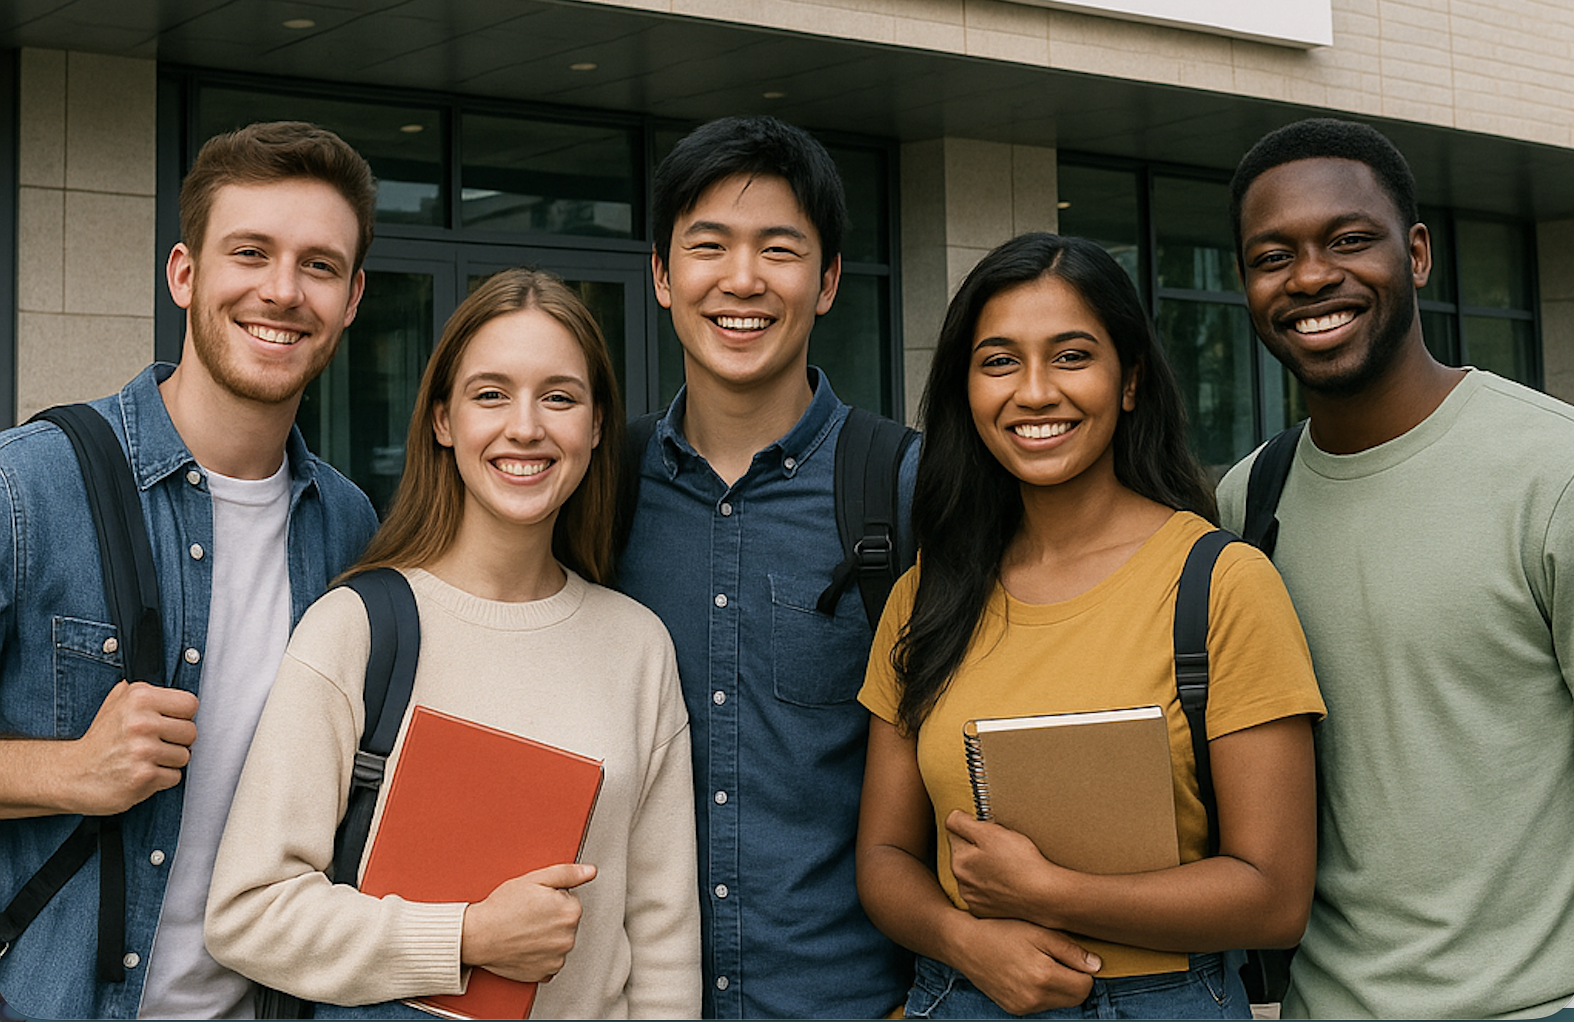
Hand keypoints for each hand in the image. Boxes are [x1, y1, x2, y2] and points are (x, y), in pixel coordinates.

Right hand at [68, 680, 199, 814]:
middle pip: (191, 732)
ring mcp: (143, 750)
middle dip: (177, 741)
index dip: (182, 716)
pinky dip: (161, 779)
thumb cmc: (99, 740)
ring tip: (145, 759)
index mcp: (139, 698)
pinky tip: (140, 772)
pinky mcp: (143, 776)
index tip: (168, 722)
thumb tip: (172, 683)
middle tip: (155, 744)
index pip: (190, 704)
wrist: (72, 774)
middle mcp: (141, 722)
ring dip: (169, 762)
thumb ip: (143, 691)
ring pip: (184, 756)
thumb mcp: (115, 702)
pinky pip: (174, 777)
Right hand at [461, 863, 595, 982]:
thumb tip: (589, 871)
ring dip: (547, 937)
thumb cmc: (501, 908)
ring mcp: (557, 958)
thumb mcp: (535, 879)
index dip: (552, 899)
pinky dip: (540, 954)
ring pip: (559, 942)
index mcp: (570, 912)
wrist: (477, 936)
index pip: (571, 902)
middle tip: (528, 915)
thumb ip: (568, 873)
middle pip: (566, 923)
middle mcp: (568, 938)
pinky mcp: (546, 972)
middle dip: (552, 918)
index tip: (536, 902)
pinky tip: (525, 944)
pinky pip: (550, 960)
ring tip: (524, 929)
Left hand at [946, 810, 1063, 921]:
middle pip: (966, 855)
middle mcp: (961, 884)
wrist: (1044, 896)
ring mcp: (974, 900)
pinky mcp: (987, 911)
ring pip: (975, 874)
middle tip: (1003, 851)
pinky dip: (994, 886)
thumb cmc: (1020, 863)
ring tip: (1008, 868)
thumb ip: (962, 823)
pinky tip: (1008, 883)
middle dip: (979, 849)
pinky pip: (985, 892)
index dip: (975, 829)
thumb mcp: (990, 833)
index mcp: (959, 862)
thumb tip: (952, 818)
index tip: (991, 834)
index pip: (957, 834)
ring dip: (985, 868)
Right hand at [953, 915, 1098, 1014]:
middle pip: (1075, 998)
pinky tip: (1029, 972)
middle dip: (1074, 980)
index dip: (1084, 969)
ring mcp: (1023, 1006)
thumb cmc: (1002, 931)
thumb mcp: (1038, 931)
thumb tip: (1096, 966)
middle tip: (1059, 958)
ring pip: (1059, 1002)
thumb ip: (1070, 950)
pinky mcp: (1014, 1009)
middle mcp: (1035, 997)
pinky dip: (1043, 992)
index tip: (1072, 955)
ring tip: (1042, 963)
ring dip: (1059, 986)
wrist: (965, 944)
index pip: (1085, 985)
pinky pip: (1042, 1005)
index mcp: (1044, 976)